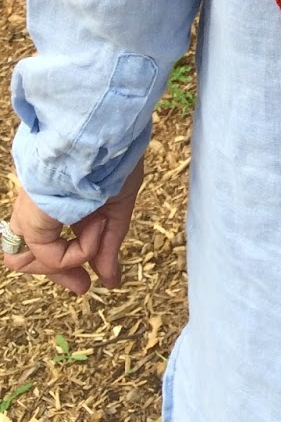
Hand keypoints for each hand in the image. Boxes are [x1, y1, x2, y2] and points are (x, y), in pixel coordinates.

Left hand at [3, 156, 144, 295]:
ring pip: (22, 257)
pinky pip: (47, 253)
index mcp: (55, 199)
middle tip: (83, 287)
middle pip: (29, 254)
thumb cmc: (114, 158)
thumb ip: (108, 244)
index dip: (64, 264)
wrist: (106, 134)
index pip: (46, 239)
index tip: (89, 282)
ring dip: (60, 264)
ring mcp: (31, 210)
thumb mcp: (117, 205)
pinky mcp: (32, 216)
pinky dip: (74, 253)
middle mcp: (37, 206)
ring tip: (91, 254)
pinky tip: (97, 229)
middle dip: (58, 273)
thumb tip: (111, 281)